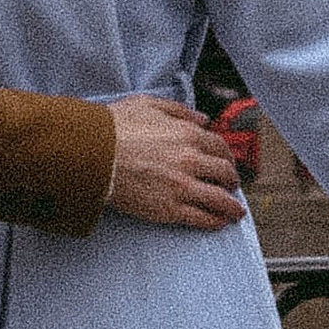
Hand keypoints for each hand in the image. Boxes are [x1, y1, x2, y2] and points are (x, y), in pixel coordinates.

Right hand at [105, 97, 246, 227]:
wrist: (92, 154)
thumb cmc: (114, 128)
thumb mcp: (148, 105)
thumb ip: (179, 110)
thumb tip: (203, 119)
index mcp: (188, 134)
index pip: (220, 147)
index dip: (226, 156)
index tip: (226, 163)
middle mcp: (191, 160)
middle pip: (224, 173)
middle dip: (232, 181)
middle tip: (232, 186)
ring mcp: (182, 186)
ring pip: (219, 199)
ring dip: (231, 207)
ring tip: (235, 213)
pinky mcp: (170, 208)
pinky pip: (201, 218)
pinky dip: (214, 222)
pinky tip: (218, 223)